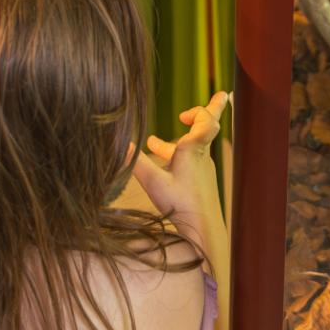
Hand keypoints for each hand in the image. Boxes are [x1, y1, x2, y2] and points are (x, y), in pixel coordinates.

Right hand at [131, 91, 229, 254]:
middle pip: (205, 128)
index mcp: (193, 150)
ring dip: (175, 142)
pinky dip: (174, 159)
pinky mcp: (200, 182)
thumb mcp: (152, 181)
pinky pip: (188, 163)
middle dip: (200, 114)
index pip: (208, 121)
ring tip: (152, 143)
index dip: (211, 107)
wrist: (203, 230)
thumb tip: (118, 141)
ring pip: (191, 148)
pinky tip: (159, 168)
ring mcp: (202, 170)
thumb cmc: (181, 203)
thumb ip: (134, 160)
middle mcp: (201, 157)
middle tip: (204, 104)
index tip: (211, 99)